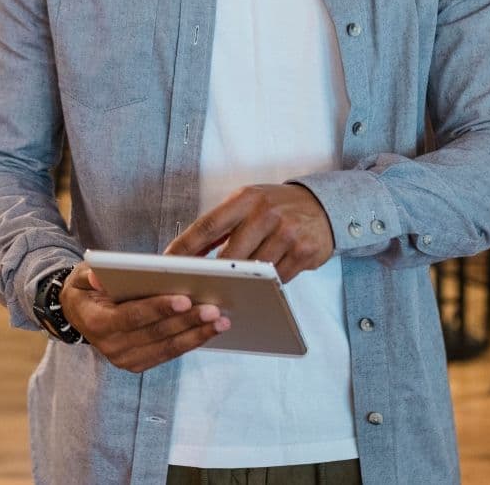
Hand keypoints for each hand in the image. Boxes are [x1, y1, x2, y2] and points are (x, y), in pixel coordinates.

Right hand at [58, 265, 229, 372]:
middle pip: (155, 334)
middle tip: (214, 310)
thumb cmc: (86, 289)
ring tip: (221, 322)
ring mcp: (125, 360)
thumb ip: (91, 276)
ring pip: (167, 348)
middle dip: (187, 322)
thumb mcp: (81, 276)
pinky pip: (168, 354)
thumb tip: (100, 277)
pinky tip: (208, 331)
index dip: (158, 309)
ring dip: (196, 335)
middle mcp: (111, 347)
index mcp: (97, 323)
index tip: (185, 299)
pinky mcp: (138, 364)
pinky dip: (190, 342)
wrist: (78, 314)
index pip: (132, 317)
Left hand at [165, 183, 333, 282]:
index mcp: (245, 199)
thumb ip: (220, 225)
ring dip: (240, 282)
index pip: (207, 225)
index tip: (166, 262)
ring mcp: (287, 234)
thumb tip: (187, 251)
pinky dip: (266, 285)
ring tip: (227, 290)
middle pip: (230, 254)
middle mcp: (266, 214)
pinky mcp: (305, 253)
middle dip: (212, 274)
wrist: (323, 205)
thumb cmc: (276, 205)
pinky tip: (260, 285)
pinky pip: (277, 279)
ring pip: (254, 270)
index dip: (185, 246)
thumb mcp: (247, 202)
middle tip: (195, 287)